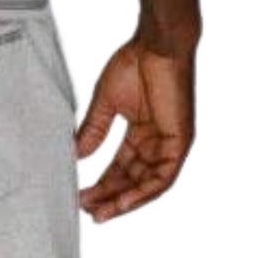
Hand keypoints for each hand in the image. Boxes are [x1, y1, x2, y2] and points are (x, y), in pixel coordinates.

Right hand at [75, 38, 195, 220]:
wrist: (156, 44)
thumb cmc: (135, 62)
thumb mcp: (107, 102)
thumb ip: (94, 129)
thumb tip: (77, 154)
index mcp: (141, 132)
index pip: (121, 167)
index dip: (102, 183)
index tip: (81, 197)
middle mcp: (157, 141)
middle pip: (132, 179)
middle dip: (109, 197)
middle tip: (86, 210)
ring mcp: (170, 143)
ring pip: (148, 184)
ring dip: (124, 201)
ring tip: (101, 214)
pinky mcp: (181, 142)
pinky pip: (163, 177)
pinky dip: (144, 192)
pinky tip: (124, 203)